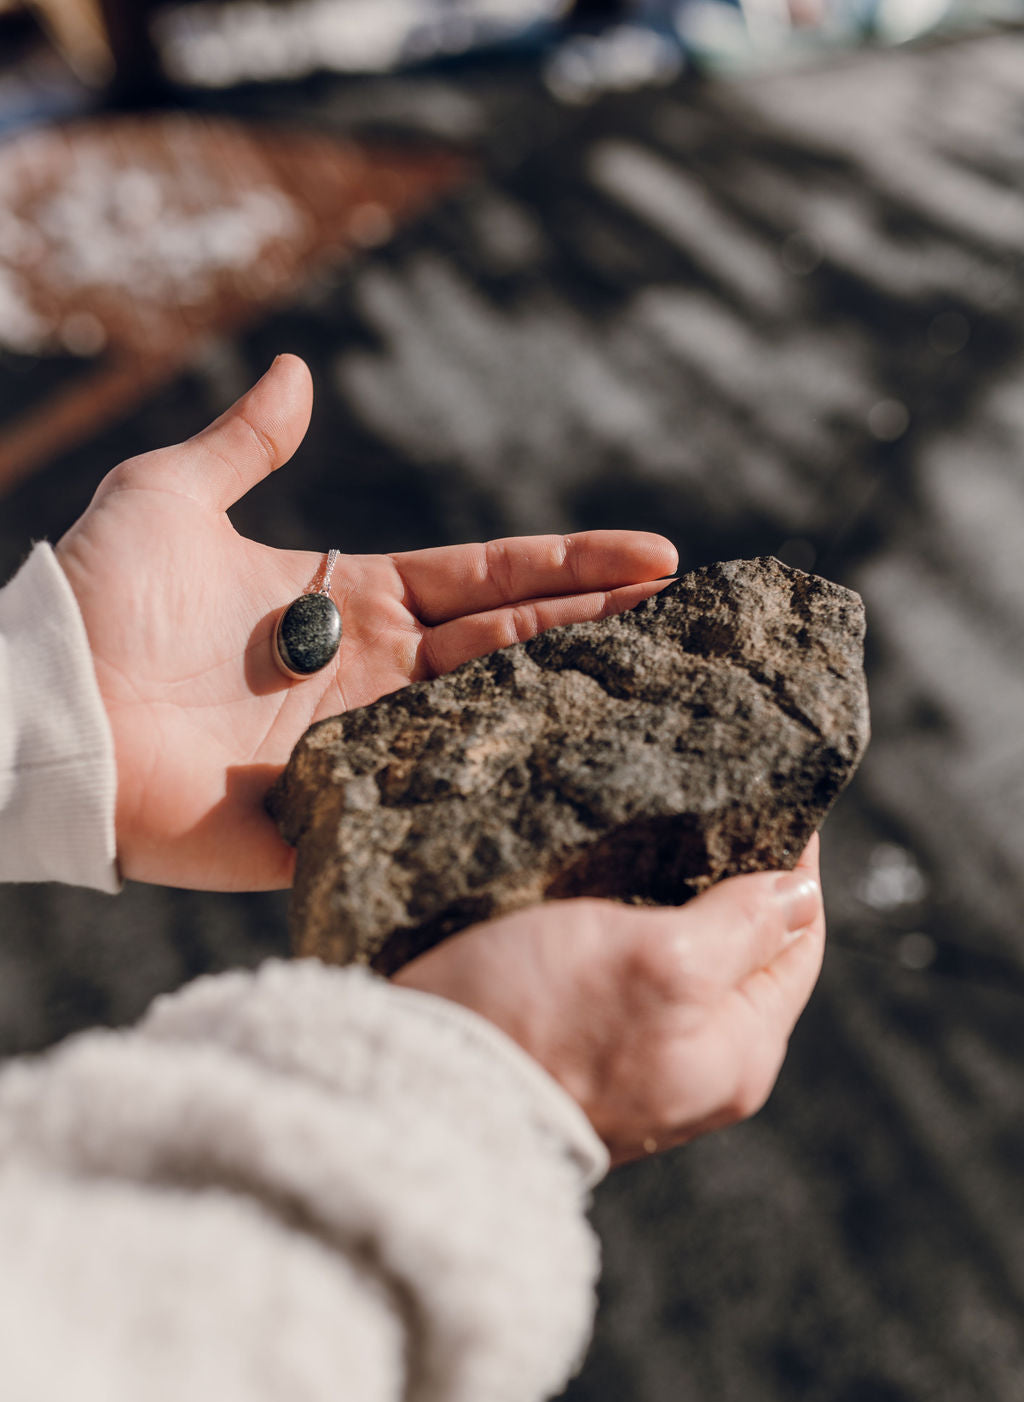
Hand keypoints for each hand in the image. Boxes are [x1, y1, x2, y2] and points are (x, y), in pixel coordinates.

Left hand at [56, 355, 676, 891]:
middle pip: (509, 646)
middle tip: (686, 612)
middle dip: (598, 625)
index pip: (484, 579)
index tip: (652, 554)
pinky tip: (579, 781)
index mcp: (348, 599)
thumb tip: (294, 370)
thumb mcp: (169, 496)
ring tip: (665, 679)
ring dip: (572, 699)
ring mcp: (361, 748)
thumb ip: (244, 443)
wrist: (48, 708)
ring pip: (488, 718)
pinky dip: (502, 791)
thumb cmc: (100, 599)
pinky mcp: (335, 818)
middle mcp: (370, 673)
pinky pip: (432, 802)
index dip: (568, 566)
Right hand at [393, 837, 824, 1164]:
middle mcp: (699, 1073)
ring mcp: (639, 1075)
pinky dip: (622, 941)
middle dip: (730, 888)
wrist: (420, 1096)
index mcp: (739, 1053)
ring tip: (644, 844)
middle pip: (742, 960)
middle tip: (704, 811)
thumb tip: (801, 892)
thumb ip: (742, 928)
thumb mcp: (660, 959)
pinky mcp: (581, 1065)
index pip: (797, 943)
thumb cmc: (541, 1023)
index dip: (789, 870)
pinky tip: (592, 902)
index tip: (771, 802)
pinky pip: (625, 990)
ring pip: (681, 971)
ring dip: (670, 910)